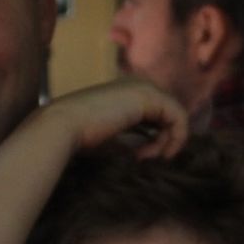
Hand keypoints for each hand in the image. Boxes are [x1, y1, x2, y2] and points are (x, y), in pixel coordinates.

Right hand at [36, 78, 187, 158]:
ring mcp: (144, 87)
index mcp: (127, 92)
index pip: (156, 115)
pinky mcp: (149, 95)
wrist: (63, 125)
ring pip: (175, 116)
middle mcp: (137, 84)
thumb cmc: (79, 135)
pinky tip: (158, 153)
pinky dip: (175, 138)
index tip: (140, 157)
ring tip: (146, 158)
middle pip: (168, 115)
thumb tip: (145, 150)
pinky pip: (179, 117)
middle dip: (163, 140)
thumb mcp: (111, 137)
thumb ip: (130, 138)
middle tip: (144, 158)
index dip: (156, 139)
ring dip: (167, 142)